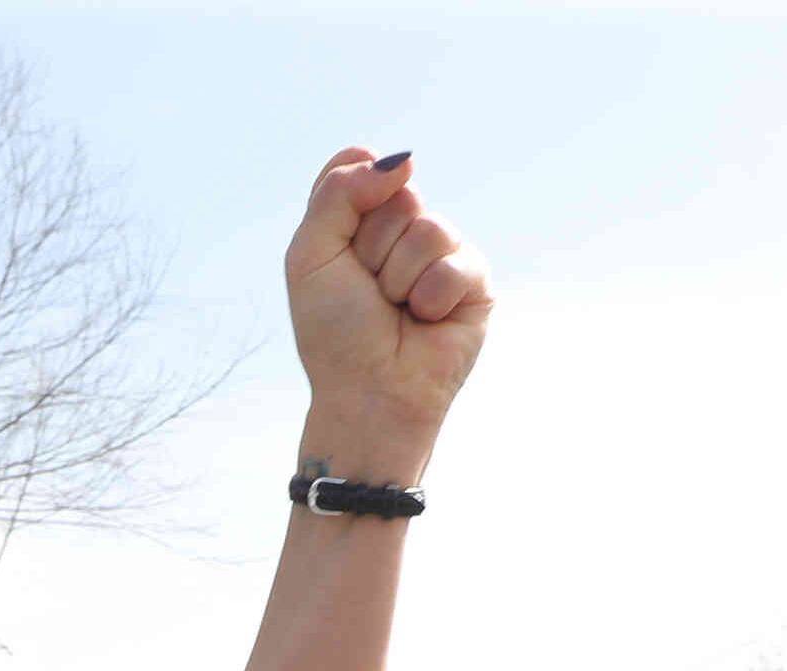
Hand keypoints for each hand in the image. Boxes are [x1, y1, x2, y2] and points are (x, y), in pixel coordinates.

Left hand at [283, 149, 491, 478]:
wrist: (370, 394)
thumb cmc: (336, 334)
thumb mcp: (311, 256)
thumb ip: (339, 194)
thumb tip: (401, 160)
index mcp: (360, 220)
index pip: (361, 167)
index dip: (351, 199)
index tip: (342, 245)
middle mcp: (402, 230)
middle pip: (398, 196)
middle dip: (374, 249)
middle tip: (370, 292)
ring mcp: (441, 254)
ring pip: (429, 228)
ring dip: (401, 279)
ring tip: (398, 311)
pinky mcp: (475, 282)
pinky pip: (458, 262)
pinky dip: (432, 298)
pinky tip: (425, 322)